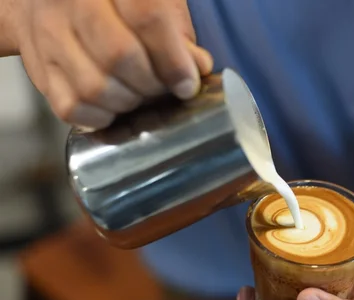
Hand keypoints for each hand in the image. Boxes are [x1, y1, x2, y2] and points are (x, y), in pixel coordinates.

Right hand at [15, 0, 212, 127]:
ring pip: (95, 86)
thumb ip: (177, 32)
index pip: (146, 17)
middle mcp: (70, 1)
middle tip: (163, 90)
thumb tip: (198, 66)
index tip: (187, 84)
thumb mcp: (154, 1)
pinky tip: (113, 106)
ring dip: (128, 103)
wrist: (47, 2)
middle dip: (151, 84)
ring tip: (138, 96)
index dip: (173, 59)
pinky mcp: (38, 69)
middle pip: (119, 55)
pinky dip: (101, 117)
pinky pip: (72, 107)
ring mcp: (48, 34)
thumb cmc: (114, 4)